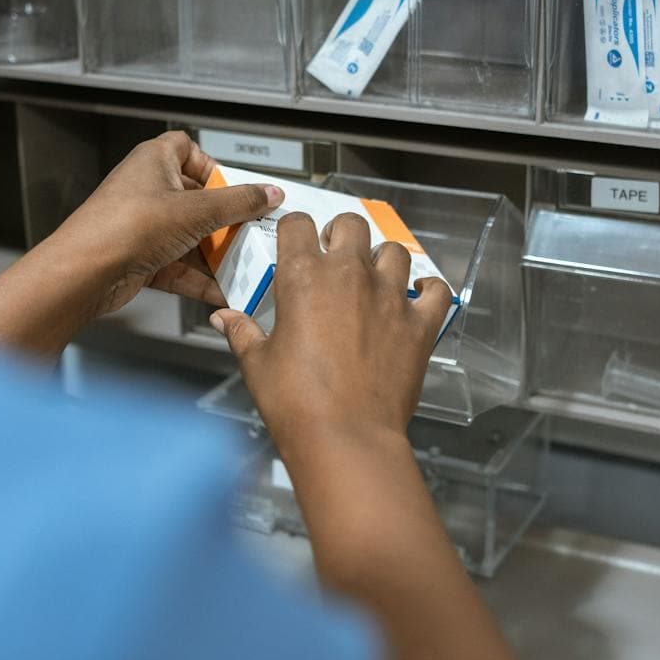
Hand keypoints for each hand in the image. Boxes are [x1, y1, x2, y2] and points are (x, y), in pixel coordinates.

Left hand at [44, 131, 281, 317]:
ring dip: (214, 254)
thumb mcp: (196, 211)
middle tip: (248, 231)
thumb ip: (239, 202)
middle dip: (223, 220)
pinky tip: (221, 290)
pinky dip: (199, 279)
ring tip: (241, 266)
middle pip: (196, 199)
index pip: (187, 149)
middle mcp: (147, 190)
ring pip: (189, 236)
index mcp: (154, 161)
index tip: (236, 187)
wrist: (85, 272)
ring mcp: (143, 225)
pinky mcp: (141, 257)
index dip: (213, 166)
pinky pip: (178, 266)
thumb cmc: (125, 226)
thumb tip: (268, 193)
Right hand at [211, 210, 450, 464]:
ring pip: (395, 251)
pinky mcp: (420, 323)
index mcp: (304, 276)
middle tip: (334, 256)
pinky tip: (417, 297)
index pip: (298, 224)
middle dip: (341, 233)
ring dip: (382, 259)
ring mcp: (390, 296)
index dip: (295, 229)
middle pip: (351, 225)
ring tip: (374, 278)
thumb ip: (242, 332)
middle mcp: (350, 274)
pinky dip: (428, 289)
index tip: (295, 243)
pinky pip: (436, 290)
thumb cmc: (294, 399)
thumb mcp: (257, 364)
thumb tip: (223, 318)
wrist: (346, 435)